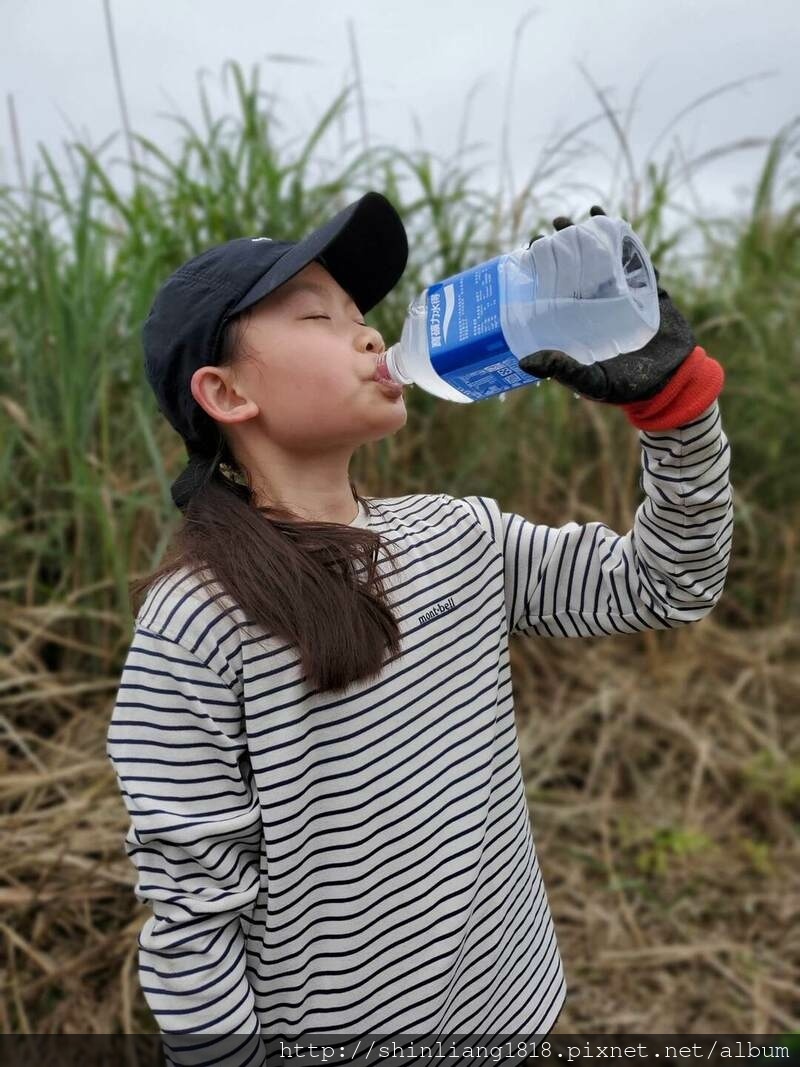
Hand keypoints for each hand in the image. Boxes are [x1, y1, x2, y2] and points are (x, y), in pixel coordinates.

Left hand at [517, 206, 696, 403]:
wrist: (672, 385)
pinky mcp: (649, 292)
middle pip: (578, 268)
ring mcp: (624, 297)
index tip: (529, 250)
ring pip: (606, 259)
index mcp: (579, 324)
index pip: (555, 290)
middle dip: (566, 245)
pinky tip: (617, 222)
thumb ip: (563, 371)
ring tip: (581, 215)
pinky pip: (639, 262)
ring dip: (594, 235)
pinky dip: (629, 241)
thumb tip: (523, 362)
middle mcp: (598, 307)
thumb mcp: (592, 381)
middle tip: (554, 224)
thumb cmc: (627, 388)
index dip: (542, 270)